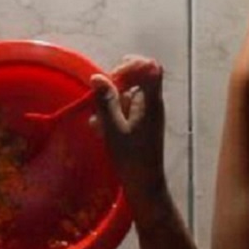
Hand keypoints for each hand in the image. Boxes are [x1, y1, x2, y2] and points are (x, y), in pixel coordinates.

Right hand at [91, 56, 166, 208]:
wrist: (144, 184)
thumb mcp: (113, 129)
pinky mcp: (142, 124)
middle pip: (135, 79)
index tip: (112, 78)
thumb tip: (97, 77)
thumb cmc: (131, 158)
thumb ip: (105, 102)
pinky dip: (112, 116)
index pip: (150, 67)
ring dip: (109, 105)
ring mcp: (148, 114)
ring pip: (126, 96)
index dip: (131, 64)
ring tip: (97, 123)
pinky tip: (100, 130)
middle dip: (113, 87)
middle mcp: (152, 103)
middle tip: (99, 102)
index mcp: (150, 101)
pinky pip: (126, 111)